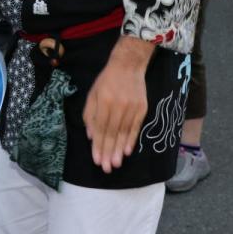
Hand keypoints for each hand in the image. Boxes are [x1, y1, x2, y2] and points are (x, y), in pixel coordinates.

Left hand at [82, 40, 150, 173]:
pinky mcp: (143, 108)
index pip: (101, 128)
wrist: (129, 65)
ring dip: (120, 150)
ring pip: (124, 133)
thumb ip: (90, 115)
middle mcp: (119, 105)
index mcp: (104, 101)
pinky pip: (136, 127)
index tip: (97, 160)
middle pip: (113, 133)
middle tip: (106, 168)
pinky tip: (127, 151)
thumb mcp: (93, 94)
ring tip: (116, 164)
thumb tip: (91, 136)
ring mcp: (132, 107)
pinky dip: (131, 140)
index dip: (99, 145)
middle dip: (109, 152)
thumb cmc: (107, 80)